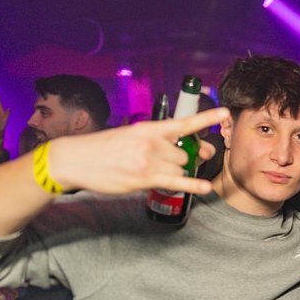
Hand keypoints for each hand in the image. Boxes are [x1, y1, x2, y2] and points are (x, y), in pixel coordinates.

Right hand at [48, 109, 224, 194]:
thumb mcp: (130, 135)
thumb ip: (155, 139)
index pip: (184, 122)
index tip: (225, 112)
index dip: (206, 118)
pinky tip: (205, 188)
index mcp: (149, 128)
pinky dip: (193, 186)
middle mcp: (152, 142)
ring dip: (175, 173)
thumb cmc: (103, 148)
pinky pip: (177, 182)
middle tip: (172, 162)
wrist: (74, 159)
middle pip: (186, 153)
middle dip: (183, 159)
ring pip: (181, 169)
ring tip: (154, 172)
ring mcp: (149, 161)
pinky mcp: (145, 178)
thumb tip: (180, 148)